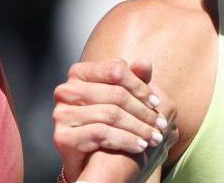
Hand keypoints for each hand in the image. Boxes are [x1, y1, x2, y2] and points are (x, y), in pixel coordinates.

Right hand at [53, 58, 176, 181]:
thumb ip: (132, 79)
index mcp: (79, 73)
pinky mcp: (63, 136)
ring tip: (154, 137)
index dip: (139, 86)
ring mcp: (62, 113)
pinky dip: (125, 140)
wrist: (86, 159)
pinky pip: (101, 133)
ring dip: (138, 128)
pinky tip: (140, 146)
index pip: (115, 70)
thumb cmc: (104, 123)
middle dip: (143, 111)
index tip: (156, 102)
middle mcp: (66, 90)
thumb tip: (145, 62)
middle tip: (161, 124)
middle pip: (115, 94)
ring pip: (110, 114)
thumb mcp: (119, 98)